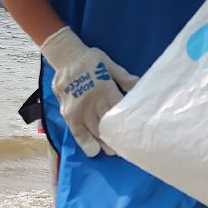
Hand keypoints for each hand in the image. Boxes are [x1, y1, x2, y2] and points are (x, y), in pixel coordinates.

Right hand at [38, 26, 136, 156]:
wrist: (66, 56)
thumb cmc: (90, 60)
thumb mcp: (109, 64)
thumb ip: (124, 77)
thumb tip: (141, 86)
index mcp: (106, 88)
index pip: (119, 109)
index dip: (127, 122)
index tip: (135, 132)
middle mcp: (93, 101)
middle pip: (108, 124)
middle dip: (117, 137)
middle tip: (127, 147)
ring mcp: (80, 109)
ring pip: (94, 130)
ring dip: (104, 142)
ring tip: (113, 152)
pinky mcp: (69, 113)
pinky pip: (77, 131)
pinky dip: (85, 142)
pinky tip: (93, 152)